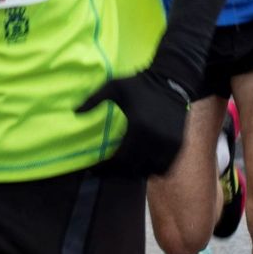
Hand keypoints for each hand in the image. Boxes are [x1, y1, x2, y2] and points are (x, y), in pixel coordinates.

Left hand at [74, 69, 189, 177]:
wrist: (171, 80)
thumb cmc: (139, 84)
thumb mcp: (114, 87)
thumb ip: (94, 99)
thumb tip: (74, 112)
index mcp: (138, 127)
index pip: (119, 159)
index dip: (105, 168)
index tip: (94, 169)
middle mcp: (155, 139)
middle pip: (132, 168)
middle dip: (117, 173)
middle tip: (105, 172)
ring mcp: (169, 144)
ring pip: (148, 171)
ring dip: (134, 172)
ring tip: (122, 168)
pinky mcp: (178, 146)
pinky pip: (163, 168)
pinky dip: (151, 169)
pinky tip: (141, 163)